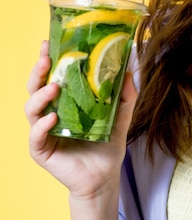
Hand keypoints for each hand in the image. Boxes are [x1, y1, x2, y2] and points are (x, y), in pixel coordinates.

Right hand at [25, 41, 136, 199]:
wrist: (105, 177)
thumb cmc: (107, 145)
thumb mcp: (120, 116)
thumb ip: (125, 94)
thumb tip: (131, 68)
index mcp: (64, 102)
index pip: (51, 76)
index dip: (48, 59)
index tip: (49, 42)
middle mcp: (49, 113)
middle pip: (35, 87)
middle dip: (38, 71)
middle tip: (46, 58)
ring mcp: (43, 131)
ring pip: (31, 109)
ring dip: (40, 95)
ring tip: (54, 87)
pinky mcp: (41, 150)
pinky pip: (36, 135)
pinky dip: (42, 125)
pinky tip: (53, 118)